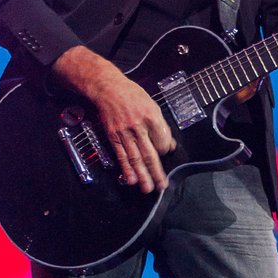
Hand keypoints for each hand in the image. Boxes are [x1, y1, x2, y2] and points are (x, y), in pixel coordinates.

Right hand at [53, 46, 175, 192]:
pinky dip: (126, 169)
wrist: (108, 89)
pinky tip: (131, 179)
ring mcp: (125, 133)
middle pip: (150, 153)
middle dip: (156, 172)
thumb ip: (161, 126)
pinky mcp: (114, 136)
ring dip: (142, 175)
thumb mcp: (152, 105)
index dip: (165, 150)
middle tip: (162, 185)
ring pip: (135, 158)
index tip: (165, 153)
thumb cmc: (132, 95)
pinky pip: (121, 155)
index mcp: (151, 117)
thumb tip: (169, 144)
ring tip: (148, 188)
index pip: (162, 141)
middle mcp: (138, 126)